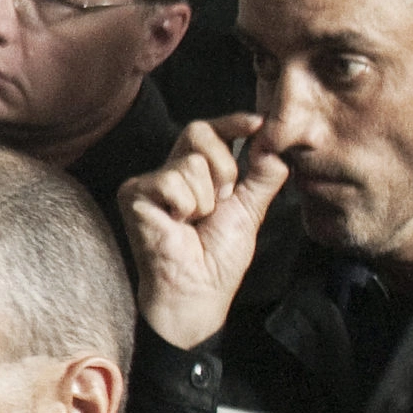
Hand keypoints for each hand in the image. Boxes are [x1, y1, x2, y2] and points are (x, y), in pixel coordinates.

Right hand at [121, 114, 289, 352]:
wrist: (198, 290)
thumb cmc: (218, 257)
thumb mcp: (250, 211)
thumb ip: (263, 178)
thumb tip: (277, 147)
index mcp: (198, 173)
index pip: (212, 132)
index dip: (233, 123)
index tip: (258, 123)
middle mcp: (171, 170)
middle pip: (199, 132)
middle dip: (225, 169)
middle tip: (221, 202)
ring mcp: (150, 180)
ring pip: (192, 163)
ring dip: (207, 199)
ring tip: (196, 222)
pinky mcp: (134, 192)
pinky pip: (173, 182)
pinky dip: (187, 207)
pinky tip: (178, 225)